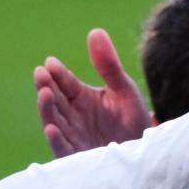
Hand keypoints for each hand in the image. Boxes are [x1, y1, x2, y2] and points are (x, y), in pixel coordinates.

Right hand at [35, 28, 153, 157]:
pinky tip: (52, 128)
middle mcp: (72, 115)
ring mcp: (73, 136)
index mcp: (80, 97)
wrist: (146, 153)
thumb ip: (109, 65)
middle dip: (46, 87)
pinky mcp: (77, 157)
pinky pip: (63, 149)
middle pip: (54, 99)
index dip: (57, 73)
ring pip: (54, 121)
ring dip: (47, 109)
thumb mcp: (124, 90)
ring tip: (44, 94)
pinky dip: (56, 140)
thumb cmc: (134, 120)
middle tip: (41, 75)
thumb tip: (95, 31)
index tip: (50, 63)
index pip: (65, 82)